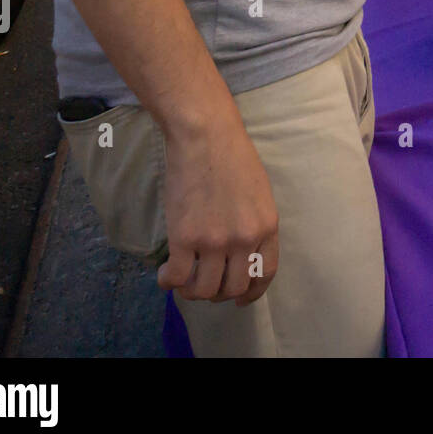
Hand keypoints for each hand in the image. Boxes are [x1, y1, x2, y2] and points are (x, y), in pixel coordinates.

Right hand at [157, 111, 279, 306]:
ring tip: (184, 279)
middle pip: (234, 287)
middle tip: (206, 283)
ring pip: (204, 290)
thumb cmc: (233, 155)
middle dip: (220, 292)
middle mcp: (244, 239)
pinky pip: (177, 278)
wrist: (205, 135)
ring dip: (192, 290)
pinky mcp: (185, 238)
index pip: (265, 273)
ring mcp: (214, 241)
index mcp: (267, 226)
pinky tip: (165, 275)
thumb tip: (243, 251)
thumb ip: (255, 223)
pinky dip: (169, 282)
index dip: (252, 292)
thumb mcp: (259, 192)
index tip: (240, 298)